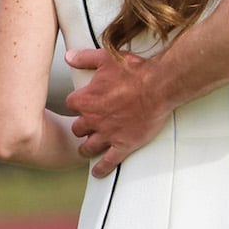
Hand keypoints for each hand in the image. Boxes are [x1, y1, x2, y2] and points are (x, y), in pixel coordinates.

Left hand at [65, 48, 169, 177]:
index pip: (72, 104)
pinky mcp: (123, 144)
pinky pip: (108, 162)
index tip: (83, 102)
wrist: (159, 85)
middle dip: (82, 126)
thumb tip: (69, 57)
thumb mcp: (107, 58)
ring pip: (88, 147)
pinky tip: (98, 172)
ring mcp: (108, 134)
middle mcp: (93, 119)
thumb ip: (85, 58)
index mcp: (87, 99)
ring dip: (87, 147)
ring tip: (89, 147)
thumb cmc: (136, 71)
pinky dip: (101, 168)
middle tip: (89, 124)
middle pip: (77, 128)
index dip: (78, 103)